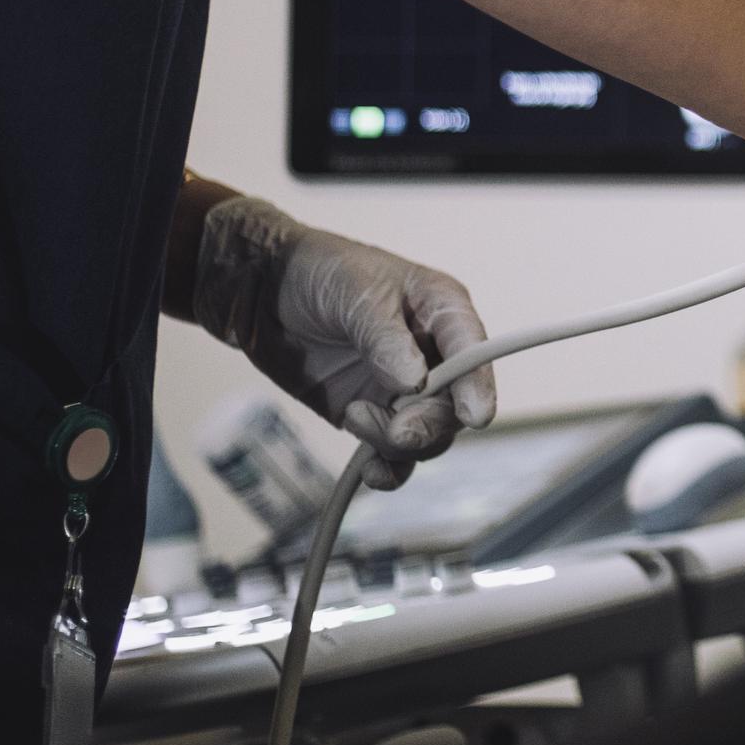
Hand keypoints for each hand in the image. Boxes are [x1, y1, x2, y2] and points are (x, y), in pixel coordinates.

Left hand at [191, 197, 497, 489]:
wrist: (264, 291)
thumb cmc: (321, 272)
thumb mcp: (356, 291)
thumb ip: (386, 337)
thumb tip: (416, 383)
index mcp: (442, 312)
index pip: (474, 352)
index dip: (479, 386)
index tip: (474, 417)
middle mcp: (433, 355)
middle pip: (454, 406)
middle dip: (428, 424)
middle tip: (397, 430)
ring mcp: (403, 389)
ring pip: (427, 436)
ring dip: (398, 443)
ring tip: (355, 418)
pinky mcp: (372, 413)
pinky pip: (394, 455)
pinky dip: (387, 469)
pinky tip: (370, 472)